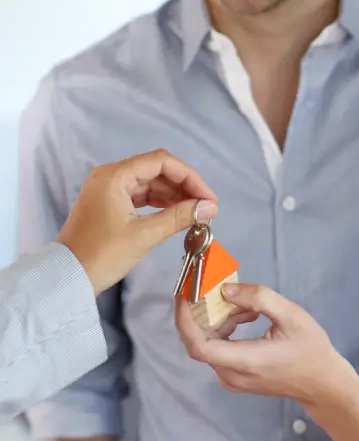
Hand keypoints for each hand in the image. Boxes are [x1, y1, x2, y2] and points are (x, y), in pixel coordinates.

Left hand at [57, 149, 217, 293]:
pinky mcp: (110, 202)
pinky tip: (178, 212)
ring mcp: (109, 188)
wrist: (67, 278)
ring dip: (175, 195)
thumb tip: (211, 207)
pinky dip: (161, 202)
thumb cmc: (102, 255)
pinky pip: (142, 194)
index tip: (208, 197)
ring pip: (152, 182)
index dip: (190, 177)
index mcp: (114, 175)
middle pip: (158, 170)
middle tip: (206, 206)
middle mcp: (110, 175)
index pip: (162, 162)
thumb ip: (180, 216)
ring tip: (196, 212)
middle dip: (185, 186)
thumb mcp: (145, 235)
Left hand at [175, 283, 354, 406]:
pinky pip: (220, 350)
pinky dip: (226, 330)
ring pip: (210, 344)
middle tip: (216, 289)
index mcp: (243, 361)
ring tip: (248, 307)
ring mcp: (232, 379)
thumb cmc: (310, 348)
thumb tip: (225, 290)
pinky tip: (249, 318)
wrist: (322, 383)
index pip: (198, 344)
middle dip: (204, 312)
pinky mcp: (236, 377)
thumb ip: (258, 299)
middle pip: (201, 341)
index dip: (185, 318)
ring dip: (220, 320)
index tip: (184, 293)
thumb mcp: (291, 316)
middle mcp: (231, 375)